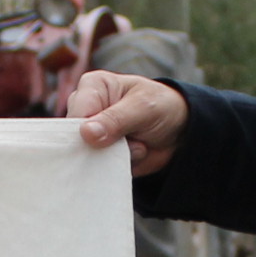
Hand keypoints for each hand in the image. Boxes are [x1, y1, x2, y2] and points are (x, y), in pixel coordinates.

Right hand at [66, 69, 186, 176]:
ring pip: (88, 156)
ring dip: (116, 156)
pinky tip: (134, 154)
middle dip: (103, 146)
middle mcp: (85, 110)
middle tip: (128, 139)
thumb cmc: (160, 106)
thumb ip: (115, 119)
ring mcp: (91, 136)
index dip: (86, 130)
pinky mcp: (99, 155)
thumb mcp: (143, 108)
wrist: (180, 132)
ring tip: (137, 144)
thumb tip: (86, 133)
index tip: (105, 137)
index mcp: (92, 87)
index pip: (75, 113)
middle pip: (75, 137)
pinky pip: (100, 168)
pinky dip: (120, 166)